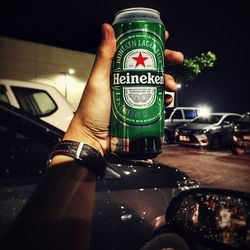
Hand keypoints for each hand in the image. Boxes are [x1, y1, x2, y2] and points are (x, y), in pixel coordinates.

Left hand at [63, 23, 183, 155]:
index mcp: (116, 72)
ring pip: (155, 84)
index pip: (135, 53)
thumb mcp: (98, 82)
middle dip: (167, 61)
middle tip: (178, 59)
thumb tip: (107, 29)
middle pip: (150, 67)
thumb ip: (104, 57)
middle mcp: (126, 82)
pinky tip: (166, 99)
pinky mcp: (139, 110)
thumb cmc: (91, 111)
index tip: (163, 38)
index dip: (150, 44)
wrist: (93, 139)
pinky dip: (164, 99)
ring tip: (170, 86)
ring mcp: (133, 96)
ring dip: (167, 81)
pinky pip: (155, 102)